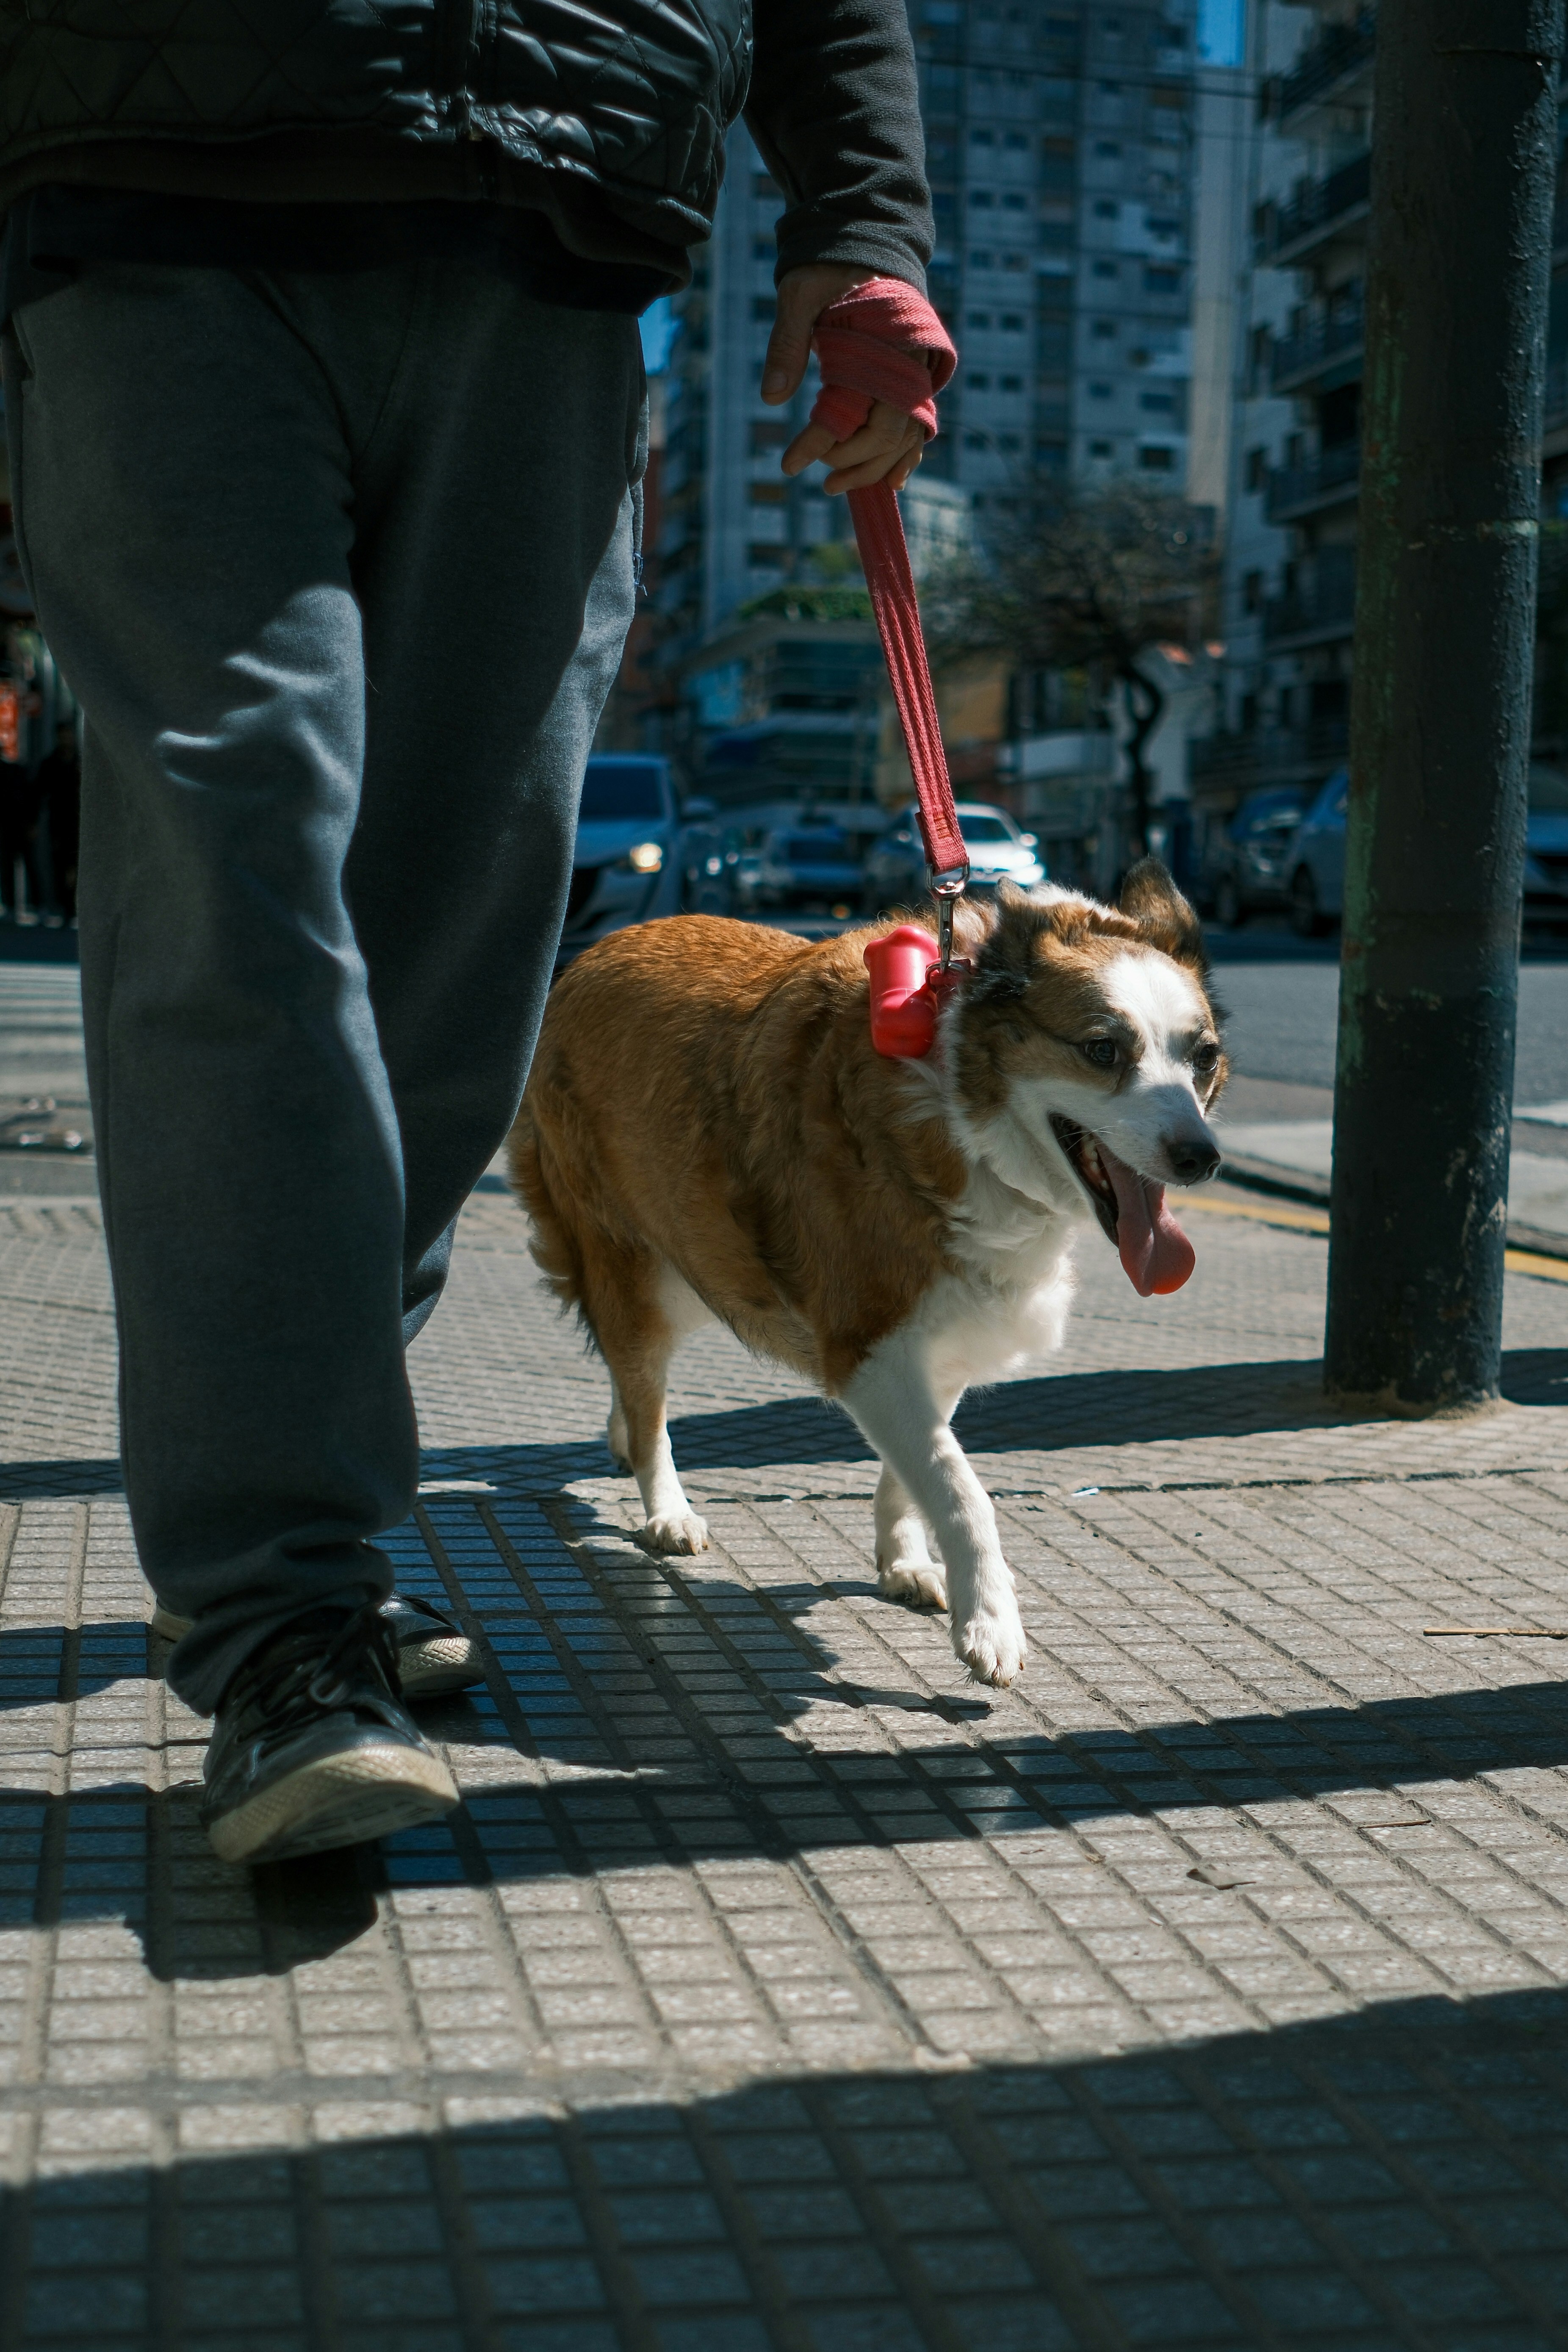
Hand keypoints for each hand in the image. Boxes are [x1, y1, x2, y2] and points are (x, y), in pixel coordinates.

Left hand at [760, 264, 926, 494]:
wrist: (862, 245)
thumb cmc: (829, 267)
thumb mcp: (800, 294)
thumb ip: (787, 343)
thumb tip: (771, 400)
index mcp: (885, 341)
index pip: (858, 408)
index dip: (823, 440)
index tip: (790, 464)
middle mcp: (908, 362)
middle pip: (890, 432)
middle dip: (855, 463)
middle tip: (821, 482)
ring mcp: (914, 372)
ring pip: (905, 435)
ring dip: (876, 467)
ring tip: (836, 485)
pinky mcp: (910, 378)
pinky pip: (915, 425)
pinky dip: (904, 455)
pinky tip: (890, 482)